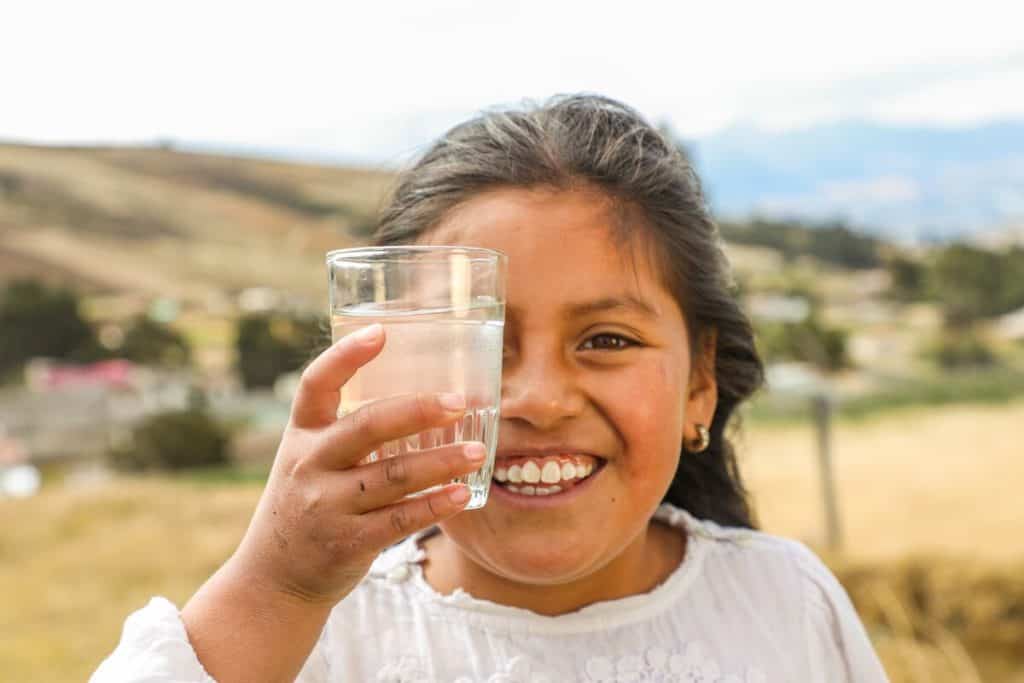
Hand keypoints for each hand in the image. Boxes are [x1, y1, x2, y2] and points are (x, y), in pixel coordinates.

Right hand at [231, 323, 481, 605]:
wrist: (274, 577)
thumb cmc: (308, 502)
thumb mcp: (309, 458)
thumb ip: (347, 430)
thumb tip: (417, 394)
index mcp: (301, 434)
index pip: (315, 384)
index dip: (346, 356)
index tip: (382, 332)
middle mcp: (310, 464)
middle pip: (366, 427)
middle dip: (417, 411)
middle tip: (459, 401)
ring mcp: (328, 505)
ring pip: (392, 475)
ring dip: (441, 461)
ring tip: (479, 450)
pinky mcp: (348, 542)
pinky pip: (399, 521)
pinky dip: (434, 506)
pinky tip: (462, 494)